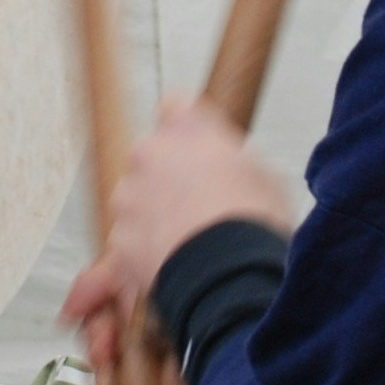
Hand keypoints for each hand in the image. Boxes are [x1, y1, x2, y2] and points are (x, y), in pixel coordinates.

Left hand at [59, 96, 292, 343]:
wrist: (227, 278)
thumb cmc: (251, 226)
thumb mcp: (265, 177)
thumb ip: (237, 159)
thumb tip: (233, 165)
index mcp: (188, 130)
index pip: (177, 106)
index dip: (190, 127)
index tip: (197, 142)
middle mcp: (149, 154)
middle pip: (153, 156)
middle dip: (170, 175)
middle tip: (201, 202)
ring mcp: (129, 196)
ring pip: (138, 197)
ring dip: (155, 211)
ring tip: (189, 238)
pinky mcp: (119, 236)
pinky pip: (131, 236)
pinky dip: (147, 246)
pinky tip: (177, 260)